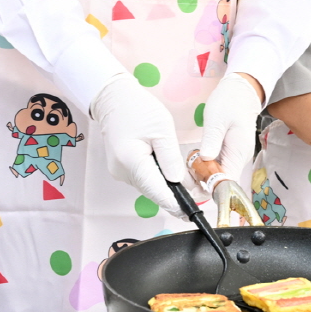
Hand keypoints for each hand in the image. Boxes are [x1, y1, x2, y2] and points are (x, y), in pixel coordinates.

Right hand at [93, 73, 187, 217]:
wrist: (113, 99)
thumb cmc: (137, 108)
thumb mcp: (162, 129)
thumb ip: (171, 158)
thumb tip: (180, 182)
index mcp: (132, 161)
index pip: (156, 191)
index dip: (175, 204)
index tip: (190, 212)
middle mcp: (122, 171)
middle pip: (153, 191)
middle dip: (175, 194)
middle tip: (197, 193)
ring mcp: (119, 171)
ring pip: (148, 186)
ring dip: (166, 186)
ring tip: (188, 181)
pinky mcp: (120, 168)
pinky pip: (142, 178)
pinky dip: (157, 178)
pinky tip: (169, 172)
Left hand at [192, 74, 262, 180]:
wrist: (241, 92)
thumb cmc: (229, 102)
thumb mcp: (216, 119)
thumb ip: (211, 140)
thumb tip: (205, 159)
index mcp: (238, 151)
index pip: (227, 180)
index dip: (211, 185)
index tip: (194, 180)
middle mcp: (239, 158)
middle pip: (222, 180)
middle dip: (203, 180)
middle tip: (186, 170)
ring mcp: (236, 156)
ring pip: (219, 174)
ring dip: (203, 173)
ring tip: (189, 162)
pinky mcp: (230, 152)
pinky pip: (218, 165)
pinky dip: (206, 165)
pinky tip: (196, 158)